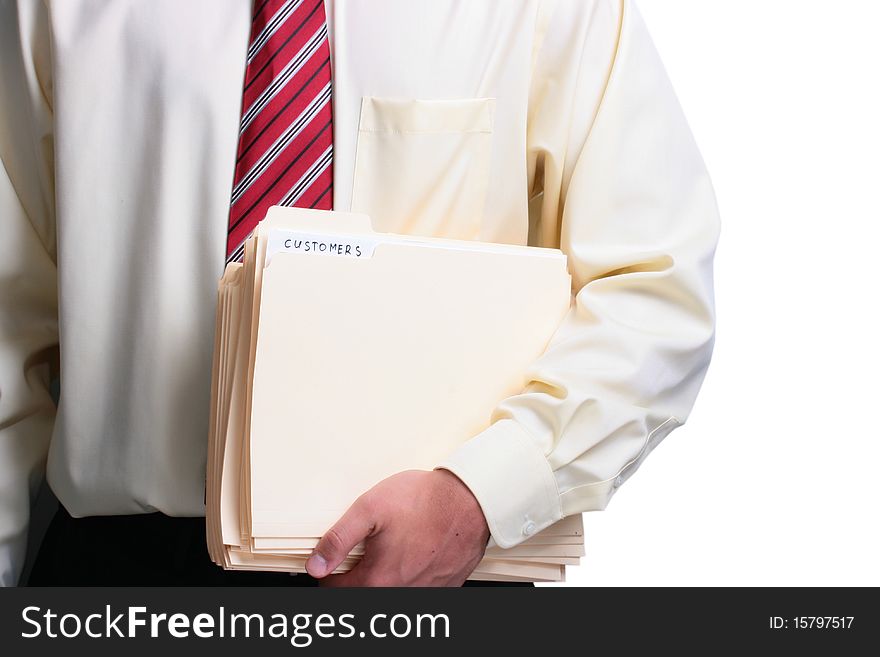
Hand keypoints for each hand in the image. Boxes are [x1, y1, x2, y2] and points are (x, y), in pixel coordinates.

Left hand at [305, 469, 489, 585]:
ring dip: (385, 578)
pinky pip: (420, 590)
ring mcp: (426, 592)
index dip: (328, 573)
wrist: (470, 499)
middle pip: (365, 594)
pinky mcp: (445, 586)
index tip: (331, 561)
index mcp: (378, 579)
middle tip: (364, 551)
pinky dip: (411, 578)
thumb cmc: (426, 501)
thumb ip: (338, 539)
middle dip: (357, 577)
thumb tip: (316, 564)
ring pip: (392, 594)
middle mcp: (402, 592)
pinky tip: (415, 556)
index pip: (336, 591)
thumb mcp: (370, 509)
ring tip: (391, 550)